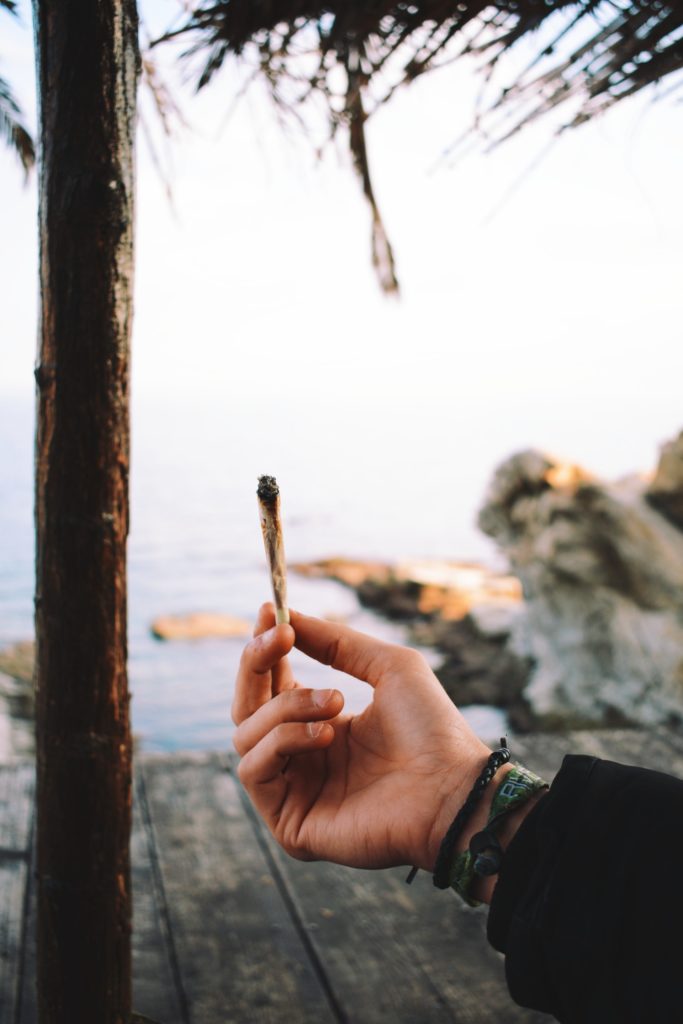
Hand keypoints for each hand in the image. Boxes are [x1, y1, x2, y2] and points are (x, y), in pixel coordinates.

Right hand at [232, 604, 494, 872]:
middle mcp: (302, 759)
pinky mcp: (289, 823)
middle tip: (281, 636)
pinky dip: (283, 740)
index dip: (264, 649)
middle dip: (257, 663)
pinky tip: (326, 734)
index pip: (271, 685)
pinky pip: (254, 769)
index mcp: (321, 726)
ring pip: (246, 734)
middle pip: (246, 706)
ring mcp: (293, 792)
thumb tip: (287, 615)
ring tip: (336, 701)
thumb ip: (335, 642)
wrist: (454, 787)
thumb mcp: (387, 666)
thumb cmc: (432, 730)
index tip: (270, 610)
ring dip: (286, 705)